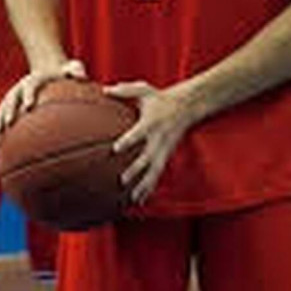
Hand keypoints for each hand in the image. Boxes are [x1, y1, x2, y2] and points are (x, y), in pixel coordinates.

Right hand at [0, 59, 86, 142]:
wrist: (49, 72)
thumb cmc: (64, 74)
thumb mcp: (71, 69)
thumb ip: (76, 70)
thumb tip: (83, 77)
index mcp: (36, 78)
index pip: (31, 85)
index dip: (28, 94)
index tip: (28, 106)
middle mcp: (21, 86)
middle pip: (12, 97)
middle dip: (10, 109)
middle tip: (10, 122)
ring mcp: (14, 96)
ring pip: (3, 108)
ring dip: (0, 121)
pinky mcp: (12, 106)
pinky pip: (3, 118)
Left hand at [104, 80, 197, 205]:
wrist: (187, 106)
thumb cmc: (160, 98)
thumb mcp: (144, 89)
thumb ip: (124, 90)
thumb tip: (104, 89)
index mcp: (151, 122)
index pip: (138, 133)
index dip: (127, 141)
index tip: (115, 149)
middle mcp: (158, 138)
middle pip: (147, 157)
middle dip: (136, 170)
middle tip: (122, 180)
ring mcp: (164, 149)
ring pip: (154, 171)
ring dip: (144, 185)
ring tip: (133, 198)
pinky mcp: (167, 156)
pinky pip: (158, 174)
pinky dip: (150, 188)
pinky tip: (140, 200)